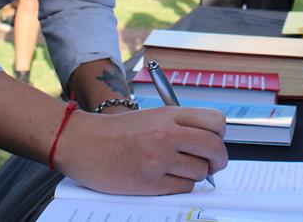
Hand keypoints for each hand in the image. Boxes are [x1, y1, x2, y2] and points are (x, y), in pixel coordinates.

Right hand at [55, 105, 227, 194]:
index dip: (219, 135)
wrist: (83, 143)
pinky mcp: (151, 182)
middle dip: (218, 159)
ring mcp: (159, 159)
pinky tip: (167, 178)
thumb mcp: (151, 117)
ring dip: (196, 174)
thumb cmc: (116, 132)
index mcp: (168, 115)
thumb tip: (210, 143)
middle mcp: (167, 135)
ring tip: (178, 168)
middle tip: (212, 163)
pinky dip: (181, 185)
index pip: (216, 122)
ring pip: (201, 172)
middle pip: (215, 149)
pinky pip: (184, 188)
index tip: (212, 141)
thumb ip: (180, 126)